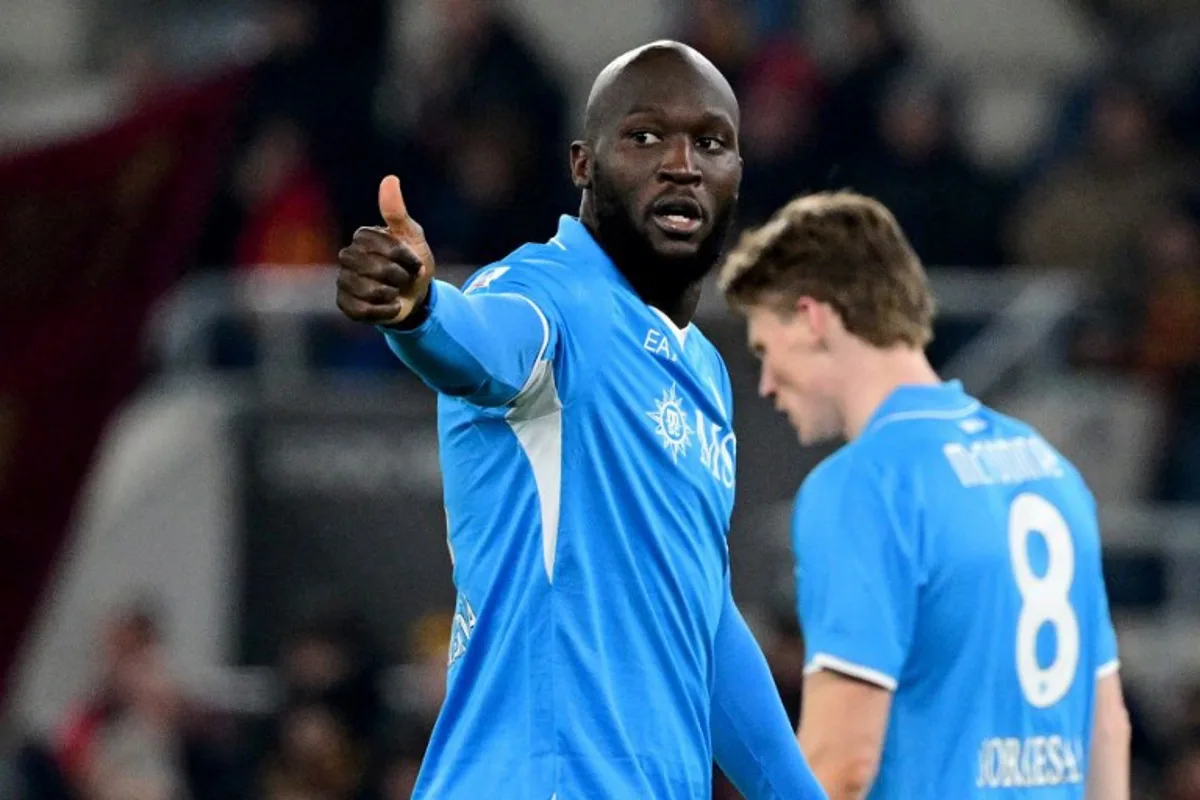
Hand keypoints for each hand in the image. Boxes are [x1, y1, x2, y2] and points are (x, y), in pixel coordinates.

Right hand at [336, 175, 436, 326]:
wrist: (416, 295)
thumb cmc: (413, 262)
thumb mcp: (412, 236)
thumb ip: (397, 211)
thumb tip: (390, 179)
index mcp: (362, 236)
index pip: (385, 246)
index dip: (406, 258)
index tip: (414, 261)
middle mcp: (347, 256)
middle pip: (374, 268)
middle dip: (398, 276)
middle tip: (404, 277)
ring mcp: (344, 280)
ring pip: (367, 290)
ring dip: (391, 294)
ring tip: (395, 291)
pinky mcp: (345, 304)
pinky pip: (362, 310)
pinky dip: (384, 311)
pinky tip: (391, 306)